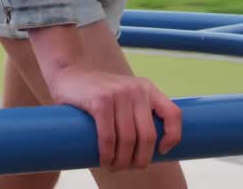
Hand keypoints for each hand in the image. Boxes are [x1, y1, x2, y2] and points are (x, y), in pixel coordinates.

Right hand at [46, 64, 181, 171]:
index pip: (173, 114)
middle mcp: (136, 90)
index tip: (162, 152)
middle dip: (140, 159)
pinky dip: (107, 155)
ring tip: (115, 167)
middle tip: (130, 168)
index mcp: (147, 88)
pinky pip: (108, 136)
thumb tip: (152, 146)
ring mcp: (118, 94)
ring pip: (128, 140)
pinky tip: (105, 162)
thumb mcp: (125, 94)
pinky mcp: (100, 101)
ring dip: (122, 161)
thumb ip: (137, 110)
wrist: (68, 73)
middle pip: (148, 135)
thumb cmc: (98, 92)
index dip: (173, 137)